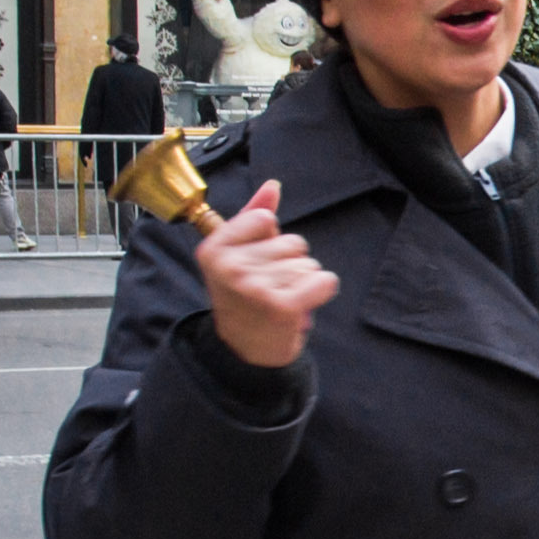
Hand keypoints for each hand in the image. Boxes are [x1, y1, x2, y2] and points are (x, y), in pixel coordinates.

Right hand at [195, 179, 338, 368]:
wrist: (246, 352)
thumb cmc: (246, 299)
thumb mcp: (240, 255)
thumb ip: (254, 217)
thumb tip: (272, 186)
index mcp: (214, 249)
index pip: (265, 219)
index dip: (270, 241)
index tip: (255, 265)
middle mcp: (229, 266)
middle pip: (292, 242)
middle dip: (289, 264)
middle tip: (269, 289)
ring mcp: (254, 286)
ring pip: (308, 263)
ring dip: (302, 282)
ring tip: (280, 300)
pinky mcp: (281, 305)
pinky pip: (324, 280)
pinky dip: (322, 291)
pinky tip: (302, 304)